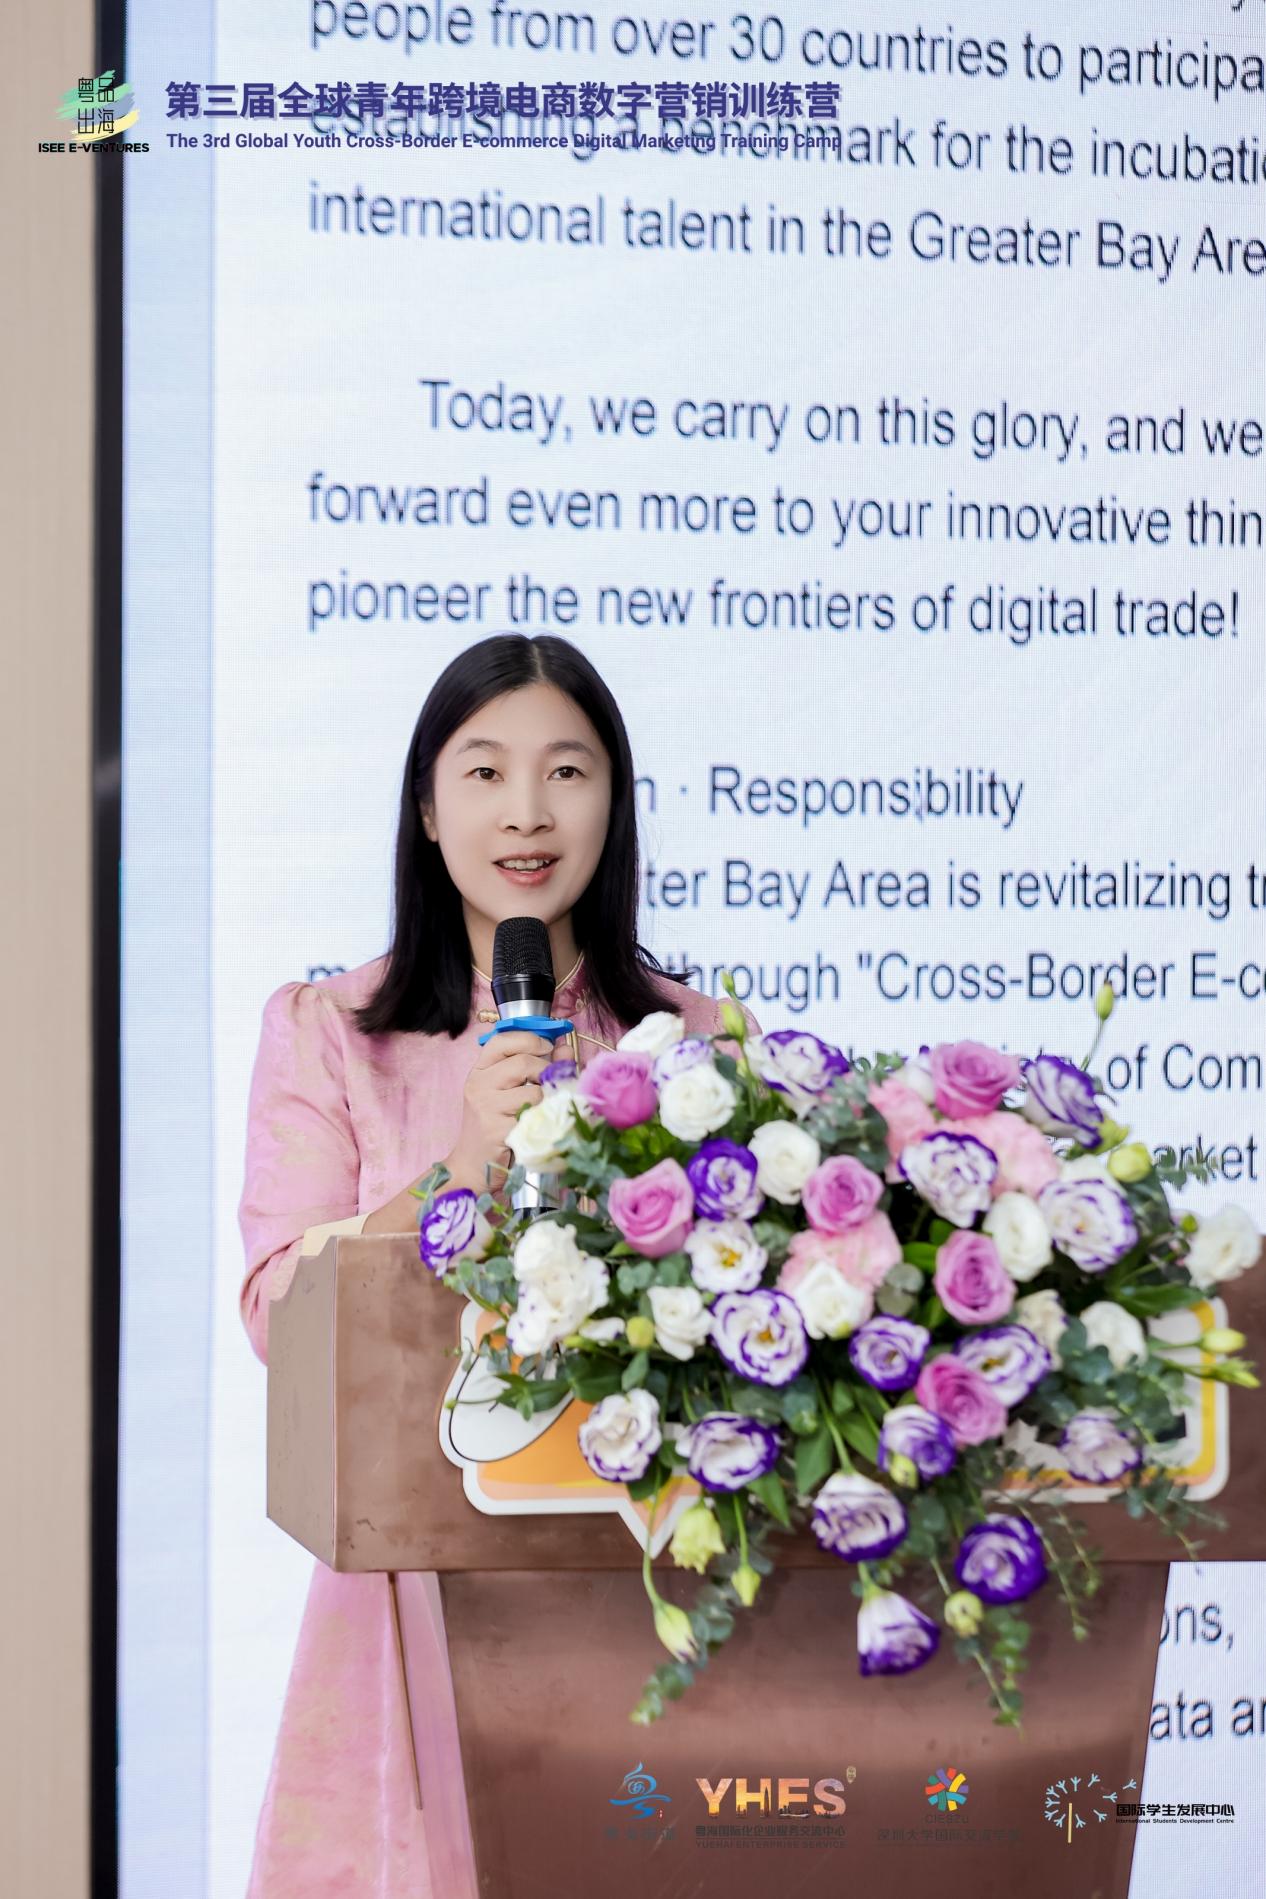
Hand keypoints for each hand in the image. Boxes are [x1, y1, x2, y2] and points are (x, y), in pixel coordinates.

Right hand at [442, 1029, 555, 1190]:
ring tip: (540, 1109)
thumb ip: (536, 1066)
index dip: (529, 1039)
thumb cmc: (494, 1124)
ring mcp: (486, 1107)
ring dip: (545, 1101)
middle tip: (549, 1084)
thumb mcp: (509, 1091)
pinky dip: (542, 1119)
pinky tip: (535, 1125)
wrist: (473, 1164)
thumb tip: (565, 1048)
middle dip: (545, 1071)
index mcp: (479, 1070)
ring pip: (533, 1092)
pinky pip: (533, 1116)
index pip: (502, 1040)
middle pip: (523, 1063)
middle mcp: (479, 1084)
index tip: (546, 1047)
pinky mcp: (497, 1130)